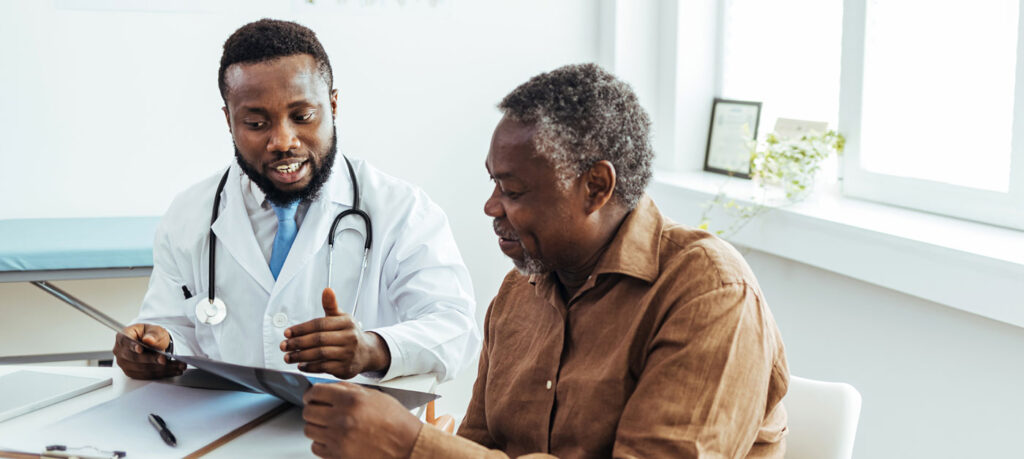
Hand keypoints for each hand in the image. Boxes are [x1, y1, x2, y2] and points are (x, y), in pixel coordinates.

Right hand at [113, 323, 184, 379]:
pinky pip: (148, 375)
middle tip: (164, 359)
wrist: (152, 343)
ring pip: (143, 369)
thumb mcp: (154, 329)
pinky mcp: (133, 373)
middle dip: (152, 359)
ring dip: (161, 369)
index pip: (125, 342)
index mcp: (123, 337)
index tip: (140, 349)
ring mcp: (125, 364)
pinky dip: (162, 373)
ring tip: (177, 365)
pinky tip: (173, 370)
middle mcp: (121, 352)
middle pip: (135, 358)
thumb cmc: (150, 335)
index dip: (132, 346)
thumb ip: (152, 334)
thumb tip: (148, 340)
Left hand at [281, 288, 390, 378]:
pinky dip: (310, 367)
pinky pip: (323, 367)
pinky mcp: (345, 368)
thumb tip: (327, 290)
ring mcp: (348, 353)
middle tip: (283, 345)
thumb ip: (331, 305)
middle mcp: (349, 337)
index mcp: (346, 322)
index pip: (320, 324)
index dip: (301, 328)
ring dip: (300, 356)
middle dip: (298, 343)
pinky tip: (301, 365)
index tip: (287, 333)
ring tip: (288, 357)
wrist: (367, 353)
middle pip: (318, 339)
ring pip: (320, 354)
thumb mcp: (342, 318)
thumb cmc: (349, 333)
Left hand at [303, 382, 422, 458]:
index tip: (311, 397)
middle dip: (312, 410)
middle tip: (319, 411)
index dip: (311, 394)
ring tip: (328, 425)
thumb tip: (327, 389)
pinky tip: (333, 438)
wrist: (407, 444)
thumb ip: (348, 390)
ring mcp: (339, 438)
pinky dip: (321, 443)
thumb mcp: (373, 396)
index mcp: (351, 399)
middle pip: (308, 412)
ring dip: (316, 427)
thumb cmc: (395, 421)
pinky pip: (316, 447)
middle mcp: (343, 418)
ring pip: (309, 430)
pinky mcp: (339, 455)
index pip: (315, 392)